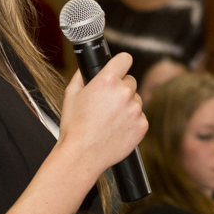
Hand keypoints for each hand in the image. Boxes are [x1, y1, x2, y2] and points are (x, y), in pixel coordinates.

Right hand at [57, 53, 147, 176]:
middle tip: (107, 104)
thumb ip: (81, 76)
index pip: (125, 59)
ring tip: (110, 120)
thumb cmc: (74, 126)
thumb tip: (87, 67)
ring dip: (127, 106)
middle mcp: (124, 92)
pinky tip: (117, 129)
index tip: (119, 68)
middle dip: (121, 89)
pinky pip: (140, 117)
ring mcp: (135, 110)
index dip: (121, 64)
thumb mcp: (71, 95)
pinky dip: (132, 121)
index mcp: (107, 81)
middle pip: (131, 81)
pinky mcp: (142, 125)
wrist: (82, 155)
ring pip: (136, 100)